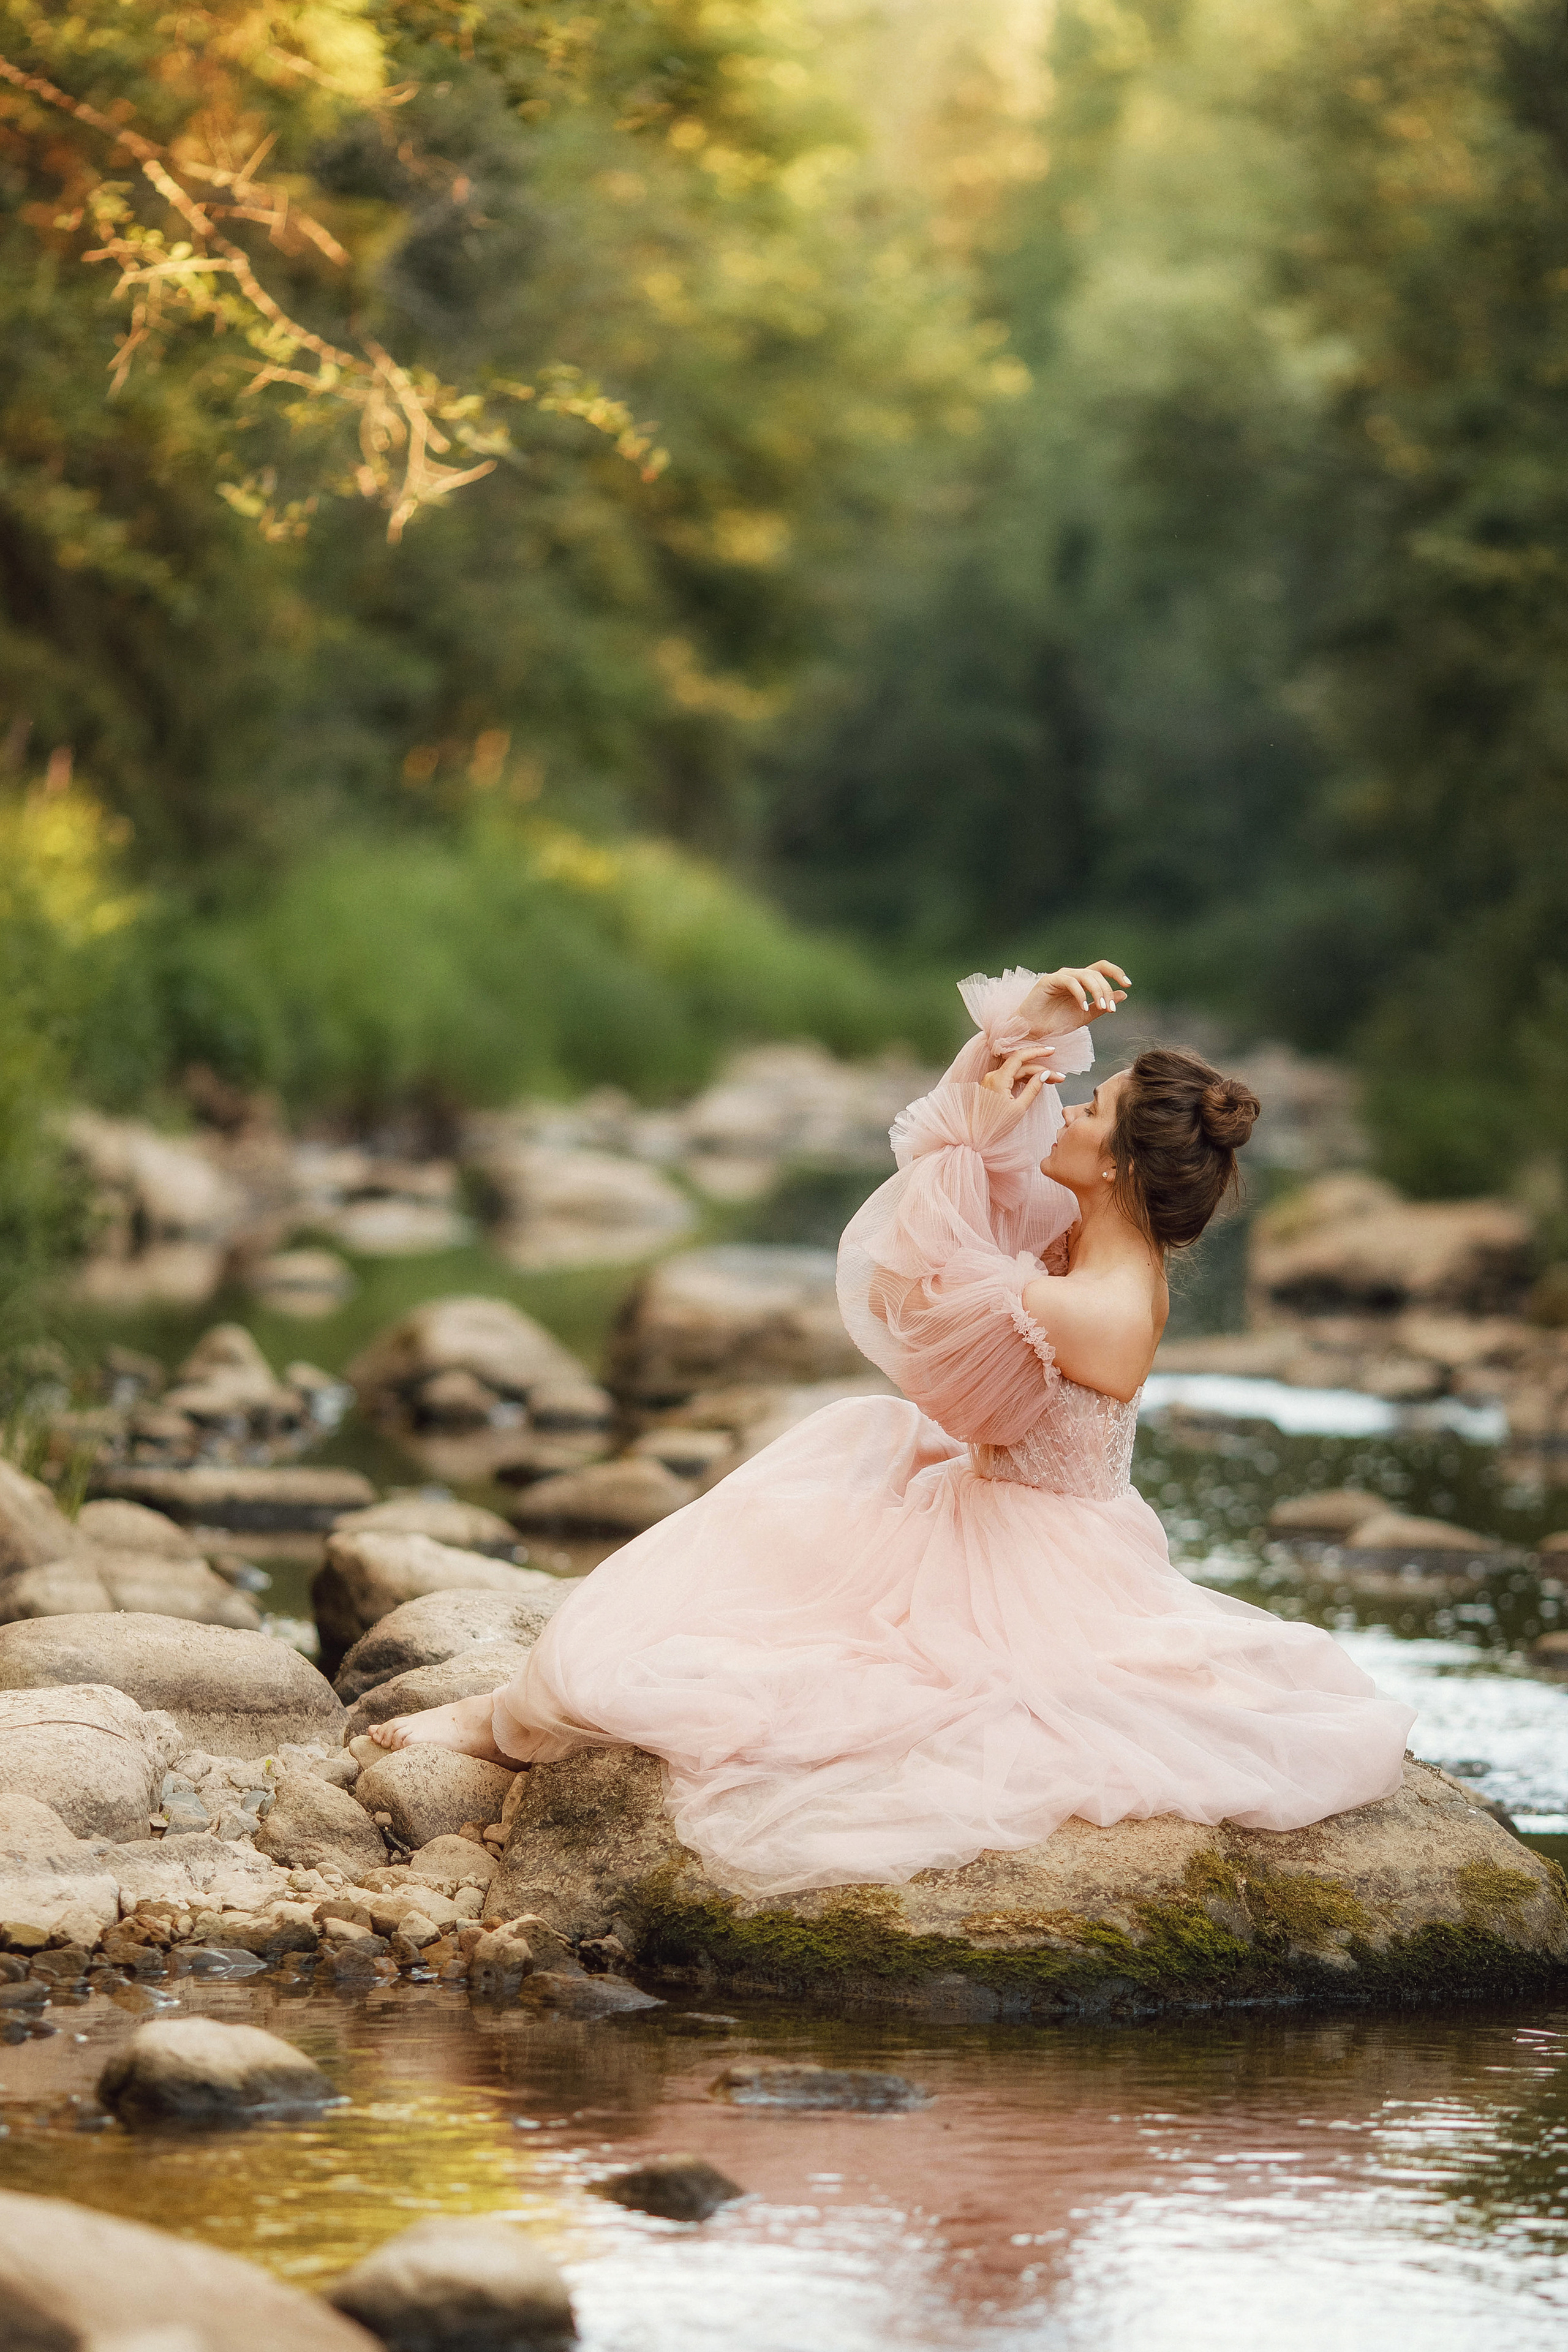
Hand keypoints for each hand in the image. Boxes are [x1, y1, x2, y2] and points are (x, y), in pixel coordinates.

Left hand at [980, 1045, 1062, 1121]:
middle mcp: (993, 1075)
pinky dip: (1025, 1079)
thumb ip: (1033, 1089)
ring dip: (1035, 1074)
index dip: (1037, 1052)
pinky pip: (1011, 1077)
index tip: (1052, 1052)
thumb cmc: (995, 1125)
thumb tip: (1044, 1074)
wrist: (975, 1134)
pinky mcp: (992, 1086)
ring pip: (1017, 1071)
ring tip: (1053, 1081)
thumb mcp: (1018, 1108)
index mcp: (999, 1079)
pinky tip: (1037, 1082)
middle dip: (1042, 1069)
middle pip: (1021, 1066)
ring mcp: (992, 1080)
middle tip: (1060, 1078)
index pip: (1020, 1057)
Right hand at [1015, 960, 1129, 1036]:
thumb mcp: (1085, 1016)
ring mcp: (1061, 977)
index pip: (1102, 969)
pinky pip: (1070, 981)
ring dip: (1097, 991)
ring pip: (1085, 975)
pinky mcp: (1049, 980)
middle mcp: (1072, 976)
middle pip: (1096, 973)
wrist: (1034, 1031)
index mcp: (1082, 982)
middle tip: (1111, 1008)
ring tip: (1102, 1007)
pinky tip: (1083, 1007)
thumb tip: (1124, 994)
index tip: (1128, 984)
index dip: (1116, 972)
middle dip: (1107, 990)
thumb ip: (1102, 1005)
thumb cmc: (1057, 1023)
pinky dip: (1080, 994)